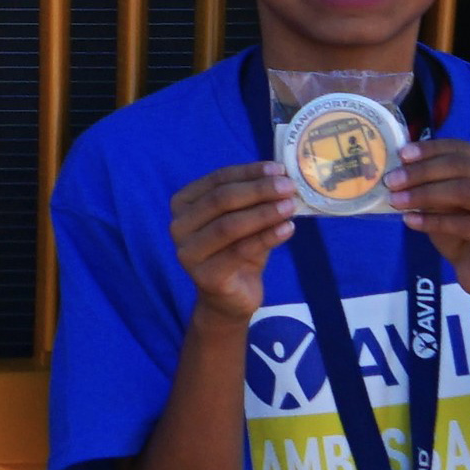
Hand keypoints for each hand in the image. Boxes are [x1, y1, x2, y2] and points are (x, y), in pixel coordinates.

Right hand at [168, 164, 298, 320]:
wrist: (228, 300)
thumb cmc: (235, 252)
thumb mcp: (243, 221)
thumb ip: (255, 201)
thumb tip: (283, 179)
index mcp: (183, 204)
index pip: (217, 179)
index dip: (249, 172)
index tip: (279, 169)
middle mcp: (178, 226)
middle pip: (221, 200)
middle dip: (258, 190)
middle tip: (288, 186)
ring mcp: (188, 253)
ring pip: (230, 225)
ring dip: (264, 213)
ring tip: (290, 206)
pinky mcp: (205, 276)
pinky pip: (240, 251)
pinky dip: (267, 237)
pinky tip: (287, 229)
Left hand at [389, 139, 469, 305]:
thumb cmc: (460, 229)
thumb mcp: (441, 200)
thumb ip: (429, 180)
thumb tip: (399, 165)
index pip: (459, 147)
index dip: (429, 150)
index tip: (401, 155)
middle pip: (461, 167)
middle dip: (422, 172)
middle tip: (392, 181)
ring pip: (464, 191)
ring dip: (425, 195)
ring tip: (396, 202)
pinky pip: (465, 224)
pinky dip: (433, 221)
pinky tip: (410, 222)